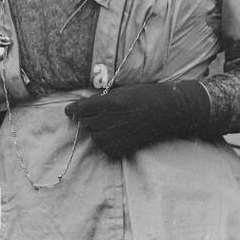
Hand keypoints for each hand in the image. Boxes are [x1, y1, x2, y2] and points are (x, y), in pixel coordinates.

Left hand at [64, 81, 210, 159]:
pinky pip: (105, 148)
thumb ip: (103, 99)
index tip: (69, 112)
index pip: (80, 109)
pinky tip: (120, 135)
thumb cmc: (147, 96)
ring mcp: (116, 135)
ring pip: (94, 136)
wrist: (170, 112)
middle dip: (90, 119)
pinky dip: (109, 143)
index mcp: (109, 103)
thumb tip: (85, 105)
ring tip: (115, 125)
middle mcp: (110, 119)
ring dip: (99, 131)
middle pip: (86, 123)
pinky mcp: (122, 149)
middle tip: (103, 116)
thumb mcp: (122, 91)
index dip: (73, 110)